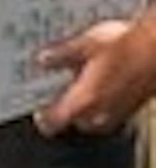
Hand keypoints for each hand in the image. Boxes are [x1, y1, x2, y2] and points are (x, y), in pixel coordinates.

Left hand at [34, 17, 155, 135]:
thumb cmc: (130, 47)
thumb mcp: (87, 44)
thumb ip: (61, 54)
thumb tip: (42, 60)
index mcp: (84, 101)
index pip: (52, 123)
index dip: (41, 116)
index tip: (34, 105)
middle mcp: (101, 114)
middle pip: (72, 120)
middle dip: (64, 105)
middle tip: (57, 84)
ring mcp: (120, 113)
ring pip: (92, 117)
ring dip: (85, 103)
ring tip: (82, 77)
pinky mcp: (133, 108)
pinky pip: (109, 110)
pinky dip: (103, 100)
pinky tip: (105, 77)